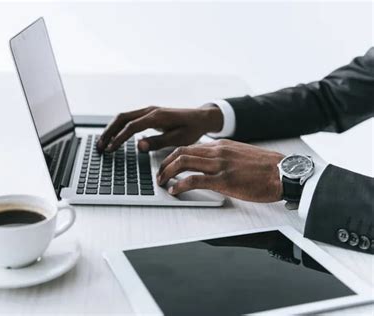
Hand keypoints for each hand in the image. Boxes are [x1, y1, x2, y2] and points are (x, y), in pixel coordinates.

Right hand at [97, 105, 222, 151]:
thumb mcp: (178, 139)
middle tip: (99, 147)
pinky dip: (118, 127)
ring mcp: (148, 110)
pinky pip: (128, 118)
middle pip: (121, 118)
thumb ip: (158, 142)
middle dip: (108, 132)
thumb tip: (139, 146)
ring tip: (102, 143)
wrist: (201, 118)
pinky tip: (113, 137)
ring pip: (122, 117)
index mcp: (156, 116)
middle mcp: (149, 110)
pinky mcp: (148, 114)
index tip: (110, 150)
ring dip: (111, 129)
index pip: (131, 127)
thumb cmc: (192, 129)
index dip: (119, 139)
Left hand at [157, 139, 284, 201]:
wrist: (285, 173)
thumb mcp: (243, 155)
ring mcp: (219, 165)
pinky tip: (174, 191)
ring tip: (162, 183)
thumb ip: (226, 157)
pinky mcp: (223, 180)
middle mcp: (218, 151)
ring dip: (167, 173)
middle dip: (166, 163)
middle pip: (182, 152)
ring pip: (183, 162)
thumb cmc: (268, 167)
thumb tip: (214, 164)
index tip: (168, 164)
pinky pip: (194, 180)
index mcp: (222, 145)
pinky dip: (179, 185)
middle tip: (160, 174)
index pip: (191, 147)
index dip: (175, 156)